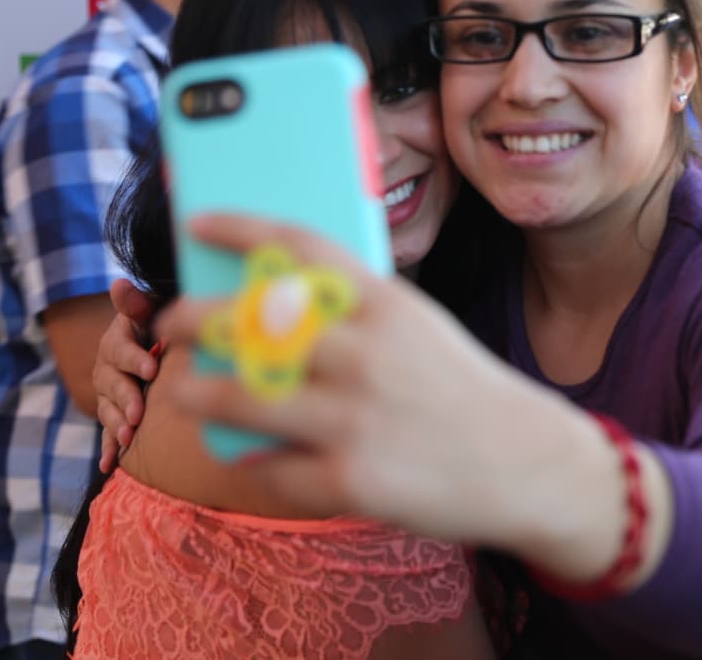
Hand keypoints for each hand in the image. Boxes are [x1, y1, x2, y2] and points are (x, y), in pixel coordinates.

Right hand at [94, 278, 158, 472]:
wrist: (148, 344)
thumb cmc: (154, 326)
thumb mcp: (146, 311)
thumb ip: (135, 304)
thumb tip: (119, 284)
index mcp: (116, 342)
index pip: (120, 350)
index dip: (135, 359)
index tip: (152, 368)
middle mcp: (107, 368)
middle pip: (113, 384)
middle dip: (126, 399)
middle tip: (139, 413)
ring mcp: (108, 393)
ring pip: (109, 410)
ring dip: (117, 424)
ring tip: (129, 436)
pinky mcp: (112, 414)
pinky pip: (106, 433)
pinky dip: (107, 450)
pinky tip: (108, 466)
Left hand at [164, 214, 620, 575]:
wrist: (527, 464)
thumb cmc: (465, 390)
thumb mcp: (421, 327)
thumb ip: (357, 314)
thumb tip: (274, 308)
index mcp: (386, 305)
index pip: (299, 246)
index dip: (239, 227)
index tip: (198, 222)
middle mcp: (364, 354)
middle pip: (250, 322)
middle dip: (193, 319)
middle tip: (174, 323)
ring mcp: (353, 419)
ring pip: (239, 397)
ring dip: (197, 391)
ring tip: (186, 389)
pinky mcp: (348, 480)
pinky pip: (270, 467)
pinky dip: (252, 459)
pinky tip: (247, 453)